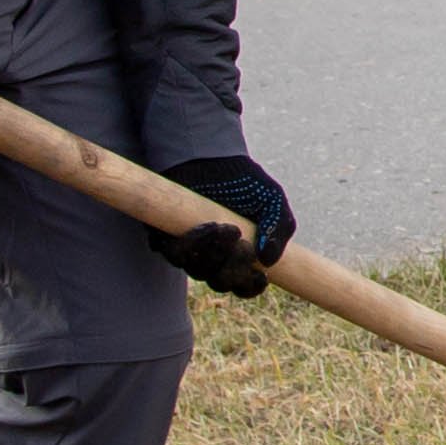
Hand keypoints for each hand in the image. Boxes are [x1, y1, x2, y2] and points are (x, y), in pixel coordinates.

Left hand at [157, 151, 294, 296]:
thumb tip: (268, 259)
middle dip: (234, 270)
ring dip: (214, 254)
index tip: (261, 275)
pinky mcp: (165, 237)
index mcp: (238, 259)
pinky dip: (193, 244)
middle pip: (220, 282)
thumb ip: (279, 228)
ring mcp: (188, 251)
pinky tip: (210, 225)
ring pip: (197, 270)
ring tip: (227, 229)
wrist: (213, 158)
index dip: (251, 286)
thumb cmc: (245, 184)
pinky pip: (174, 253)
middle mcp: (212, 260)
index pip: (243, 286)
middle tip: (245, 247)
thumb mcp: (272, 202)